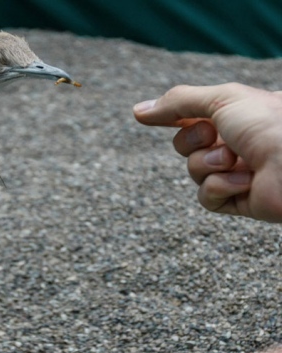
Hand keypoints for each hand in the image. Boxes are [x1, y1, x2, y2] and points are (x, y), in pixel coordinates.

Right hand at [133, 83, 281, 221]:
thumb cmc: (267, 123)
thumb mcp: (221, 99)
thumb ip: (178, 103)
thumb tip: (138, 110)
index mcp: (234, 116)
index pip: (190, 117)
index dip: (172, 117)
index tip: (147, 117)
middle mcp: (233, 143)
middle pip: (184, 146)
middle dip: (194, 141)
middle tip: (215, 135)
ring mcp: (234, 172)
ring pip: (193, 172)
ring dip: (210, 164)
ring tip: (237, 160)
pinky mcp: (236, 199)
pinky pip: (206, 197)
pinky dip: (221, 188)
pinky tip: (244, 182)